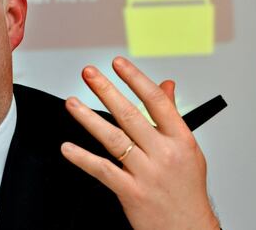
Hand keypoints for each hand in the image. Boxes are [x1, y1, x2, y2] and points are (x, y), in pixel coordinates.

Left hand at [60, 56, 218, 229]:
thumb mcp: (187, 149)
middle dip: (106, 90)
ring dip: (89, 119)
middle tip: (88, 73)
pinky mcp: (131, 192)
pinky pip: (103, 170)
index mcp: (181, 139)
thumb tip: (166, 85)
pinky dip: (83, 159)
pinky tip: (68, 148)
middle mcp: (164, 154)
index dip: (135, 79)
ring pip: (114, 139)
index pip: (156, 102)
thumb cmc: (187, 189)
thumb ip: (172, 117)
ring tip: (71, 103)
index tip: (118, 63)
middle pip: (131, 115)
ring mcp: (147, 173)